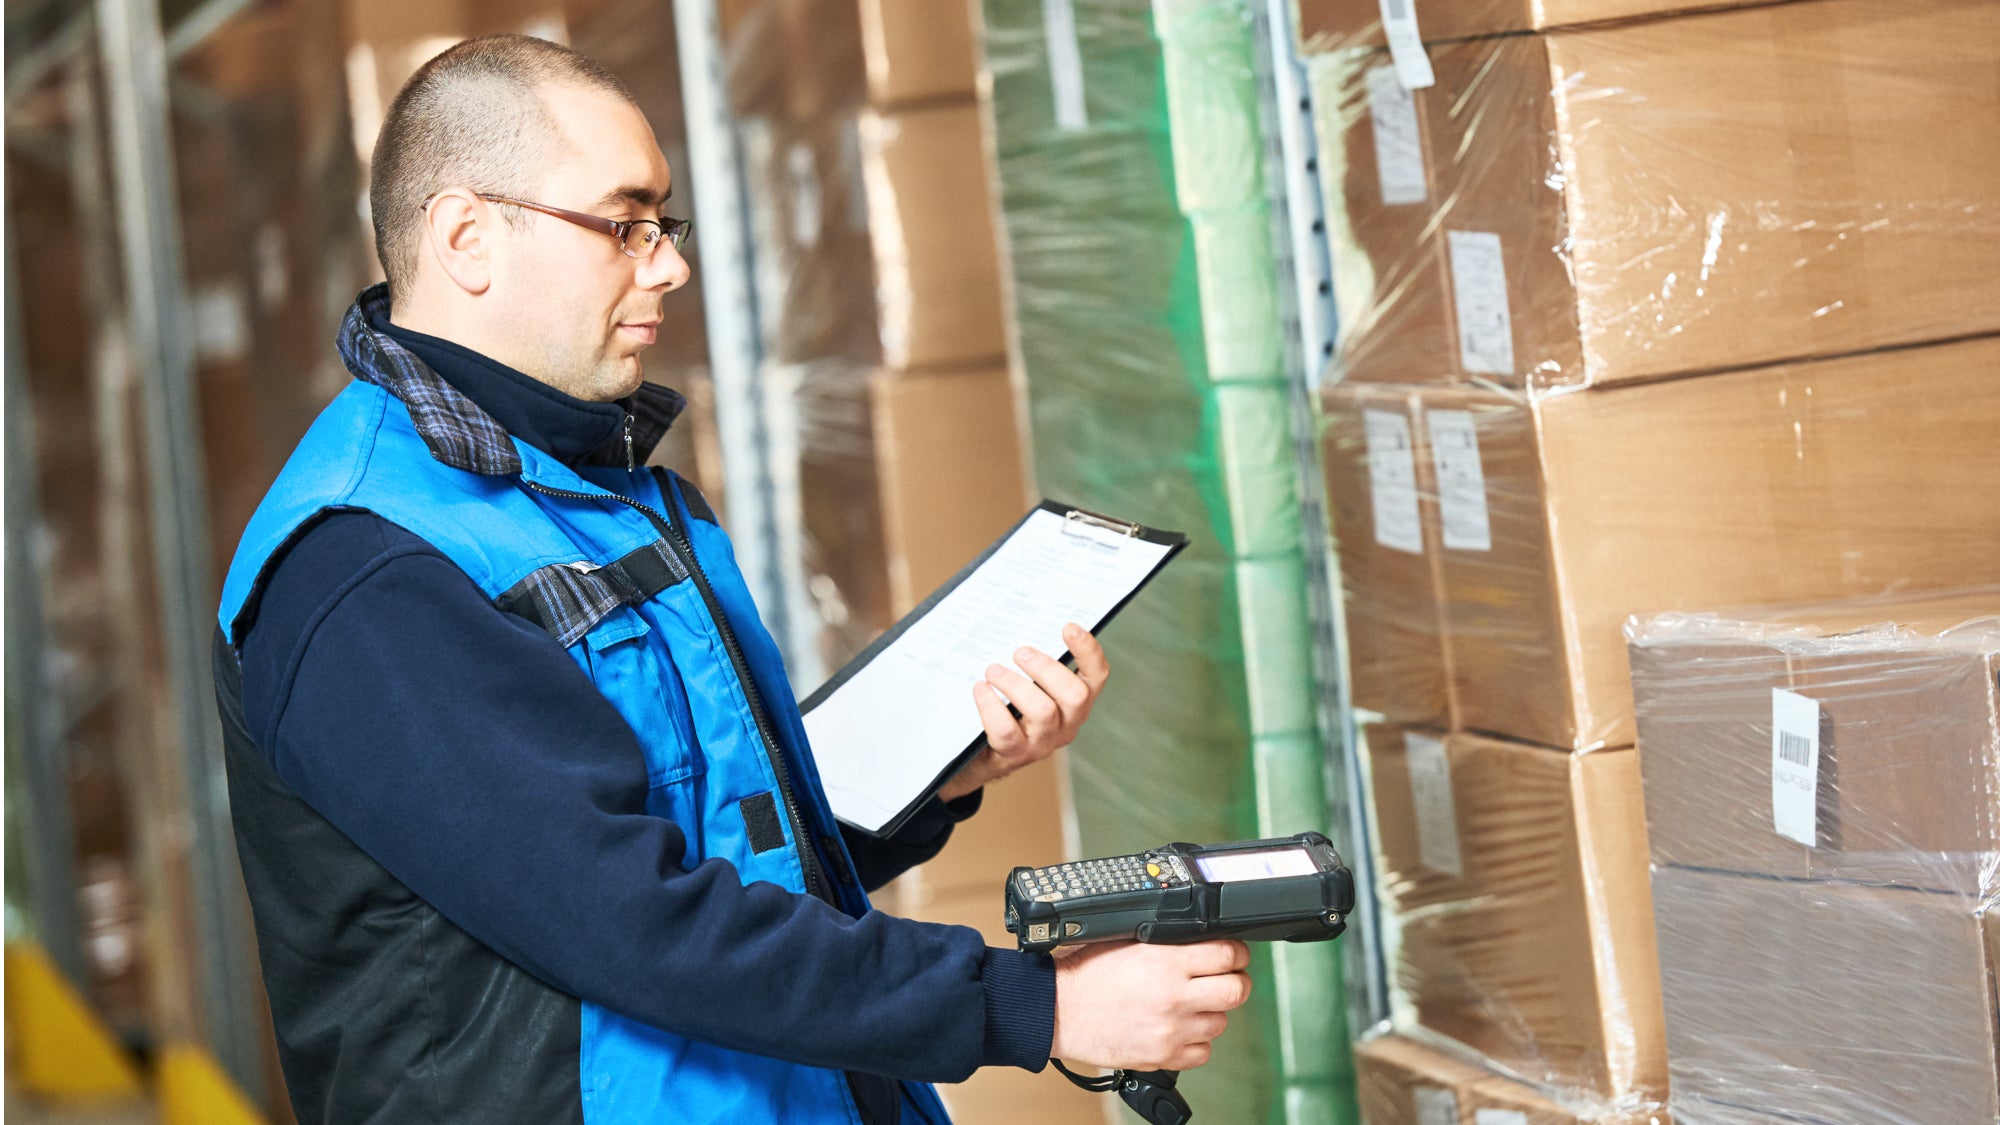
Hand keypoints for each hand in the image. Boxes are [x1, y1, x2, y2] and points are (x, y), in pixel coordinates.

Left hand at [936, 623, 1108, 801]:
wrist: (985, 753)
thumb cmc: (1012, 708)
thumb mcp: (1030, 685)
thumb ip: (1034, 663)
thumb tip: (1021, 626)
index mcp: (1077, 701)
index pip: (1097, 675)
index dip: (1088, 650)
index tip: (1068, 627)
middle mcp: (1067, 723)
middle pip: (1075, 696)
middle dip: (1047, 669)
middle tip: (1020, 652)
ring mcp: (1043, 742)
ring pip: (1043, 712)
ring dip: (1015, 684)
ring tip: (993, 670)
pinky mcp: (1016, 754)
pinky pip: (1006, 730)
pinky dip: (991, 706)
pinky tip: (981, 689)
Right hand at [1048, 939, 1252, 1070]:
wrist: (1058, 1009)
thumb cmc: (1085, 974)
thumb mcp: (1128, 940)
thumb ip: (1169, 941)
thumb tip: (1202, 938)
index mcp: (1166, 962)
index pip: (1227, 954)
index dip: (1237, 952)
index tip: (1234, 954)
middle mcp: (1174, 997)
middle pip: (1237, 991)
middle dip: (1235, 981)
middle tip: (1225, 978)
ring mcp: (1171, 1030)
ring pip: (1221, 1022)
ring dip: (1212, 1012)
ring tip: (1191, 1004)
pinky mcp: (1163, 1056)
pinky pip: (1202, 1052)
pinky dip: (1196, 1041)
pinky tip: (1179, 1028)